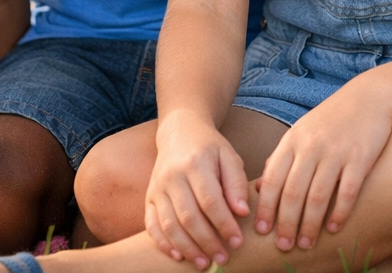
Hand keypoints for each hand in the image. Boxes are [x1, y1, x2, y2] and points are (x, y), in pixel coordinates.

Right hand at [147, 109, 251, 268]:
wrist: (179, 132)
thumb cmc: (210, 148)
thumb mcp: (229, 156)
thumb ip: (236, 183)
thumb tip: (242, 212)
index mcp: (195, 163)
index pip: (210, 200)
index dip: (224, 224)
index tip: (238, 241)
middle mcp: (172, 176)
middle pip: (189, 216)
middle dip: (207, 241)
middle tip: (223, 258)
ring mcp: (157, 188)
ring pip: (170, 224)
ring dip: (187, 248)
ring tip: (204, 264)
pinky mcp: (149, 197)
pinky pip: (152, 225)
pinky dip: (163, 243)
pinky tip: (178, 256)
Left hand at [254, 84, 391, 252]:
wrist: (369, 97)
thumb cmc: (331, 119)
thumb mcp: (300, 132)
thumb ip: (280, 158)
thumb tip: (258, 188)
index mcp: (292, 141)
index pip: (272, 179)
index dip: (265, 207)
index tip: (261, 230)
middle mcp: (311, 147)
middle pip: (293, 192)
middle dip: (286, 223)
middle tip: (283, 246)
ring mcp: (336, 152)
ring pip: (318, 196)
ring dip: (310, 224)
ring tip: (306, 244)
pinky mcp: (360, 157)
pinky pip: (347, 191)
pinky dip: (339, 213)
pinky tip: (334, 228)